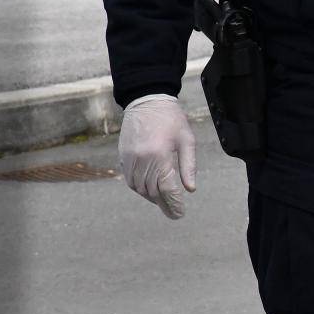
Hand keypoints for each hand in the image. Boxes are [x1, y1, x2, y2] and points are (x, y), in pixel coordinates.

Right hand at [118, 94, 196, 219]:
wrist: (146, 100)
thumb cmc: (171, 119)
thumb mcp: (186, 139)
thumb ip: (188, 165)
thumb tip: (190, 189)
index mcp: (159, 155)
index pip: (166, 188)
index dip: (173, 203)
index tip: (180, 213)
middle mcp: (142, 160)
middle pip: (152, 191)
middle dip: (164, 204)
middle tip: (174, 212)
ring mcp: (129, 159)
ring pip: (139, 188)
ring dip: (151, 197)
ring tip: (163, 201)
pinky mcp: (122, 157)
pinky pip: (129, 180)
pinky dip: (139, 188)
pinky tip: (149, 189)